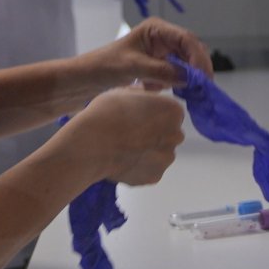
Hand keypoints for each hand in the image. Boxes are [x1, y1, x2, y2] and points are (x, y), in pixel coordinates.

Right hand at [62, 88, 185, 185]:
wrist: (92, 145)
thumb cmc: (108, 112)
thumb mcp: (124, 91)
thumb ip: (141, 93)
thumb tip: (144, 93)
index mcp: (173, 111)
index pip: (170, 111)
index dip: (154, 112)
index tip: (138, 115)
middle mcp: (176, 136)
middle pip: (169, 133)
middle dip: (155, 133)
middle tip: (131, 132)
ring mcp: (166, 159)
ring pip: (160, 153)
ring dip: (148, 151)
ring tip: (124, 149)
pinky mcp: (154, 177)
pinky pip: (149, 169)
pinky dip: (140, 166)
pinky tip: (123, 161)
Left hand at [79, 18, 211, 93]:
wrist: (88, 78)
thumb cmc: (105, 66)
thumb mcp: (133, 67)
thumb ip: (161, 70)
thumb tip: (188, 78)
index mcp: (156, 28)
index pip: (186, 39)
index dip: (197, 56)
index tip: (201, 76)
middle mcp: (163, 37)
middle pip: (191, 50)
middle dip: (197, 68)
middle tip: (203, 89)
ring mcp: (163, 52)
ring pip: (187, 64)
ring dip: (187, 77)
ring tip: (186, 92)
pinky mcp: (160, 66)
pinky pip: (176, 75)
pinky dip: (175, 84)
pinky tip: (164, 90)